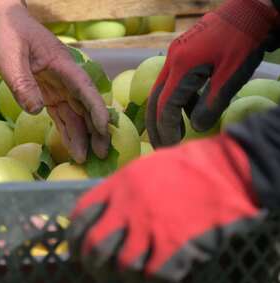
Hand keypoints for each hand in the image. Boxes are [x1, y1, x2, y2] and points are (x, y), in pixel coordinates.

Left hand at [0, 5, 109, 162]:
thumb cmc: (7, 34)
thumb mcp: (10, 57)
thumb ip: (22, 83)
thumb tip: (36, 110)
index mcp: (62, 64)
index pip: (85, 88)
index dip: (96, 109)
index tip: (104, 127)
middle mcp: (65, 78)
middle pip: (86, 106)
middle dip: (95, 130)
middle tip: (101, 154)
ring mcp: (58, 87)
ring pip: (76, 114)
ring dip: (82, 136)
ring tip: (86, 159)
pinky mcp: (48, 94)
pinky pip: (62, 116)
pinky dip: (68, 132)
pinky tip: (74, 148)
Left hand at [68, 134, 263, 279]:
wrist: (225, 170)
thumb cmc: (185, 166)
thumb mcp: (142, 168)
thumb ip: (120, 189)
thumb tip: (105, 213)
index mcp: (118, 185)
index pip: (81, 215)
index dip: (74, 236)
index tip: (75, 246)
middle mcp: (128, 208)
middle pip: (95, 245)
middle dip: (90, 261)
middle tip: (94, 268)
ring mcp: (150, 228)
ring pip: (122, 264)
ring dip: (120, 273)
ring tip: (124, 273)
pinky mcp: (174, 246)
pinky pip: (153, 273)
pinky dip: (150, 276)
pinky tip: (154, 271)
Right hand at [147, 0, 277, 147]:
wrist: (252, 9)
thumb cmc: (245, 42)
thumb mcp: (231, 77)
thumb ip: (211, 104)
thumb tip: (196, 127)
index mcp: (181, 67)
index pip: (165, 106)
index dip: (166, 129)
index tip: (171, 146)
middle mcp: (172, 60)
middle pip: (154, 98)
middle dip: (156, 124)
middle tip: (162, 145)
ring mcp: (175, 54)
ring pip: (162, 89)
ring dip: (167, 112)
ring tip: (177, 132)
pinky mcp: (183, 52)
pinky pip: (173, 80)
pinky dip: (178, 98)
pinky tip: (190, 109)